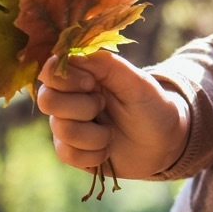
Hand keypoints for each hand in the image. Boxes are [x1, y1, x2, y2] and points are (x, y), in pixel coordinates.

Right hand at [36, 50, 189, 179]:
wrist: (164, 143)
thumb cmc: (152, 106)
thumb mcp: (138, 82)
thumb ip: (108, 66)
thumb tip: (73, 56)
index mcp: (85, 75)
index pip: (51, 71)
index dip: (66, 79)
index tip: (91, 84)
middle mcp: (71, 98)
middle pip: (48, 100)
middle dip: (82, 108)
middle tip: (104, 107)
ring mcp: (68, 125)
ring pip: (61, 130)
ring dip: (95, 134)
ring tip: (112, 132)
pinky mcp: (71, 151)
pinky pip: (66, 154)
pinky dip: (92, 154)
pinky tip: (107, 150)